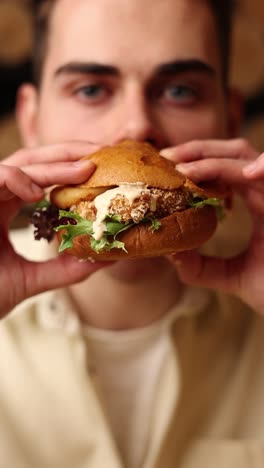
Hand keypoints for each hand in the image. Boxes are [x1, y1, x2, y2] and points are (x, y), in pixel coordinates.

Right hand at [0, 142, 108, 318]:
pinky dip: (16, 178)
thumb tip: (103, 259)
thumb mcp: (31, 279)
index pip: (38, 177)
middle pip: (31, 161)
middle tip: (101, 150)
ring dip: (52, 164)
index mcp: (3, 207)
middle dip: (67, 153)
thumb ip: (64, 268)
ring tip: (85, 168)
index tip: (101, 168)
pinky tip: (39, 192)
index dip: (68, 168)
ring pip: (16, 164)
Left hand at [161, 139, 263, 312]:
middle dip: (200, 150)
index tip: (167, 167)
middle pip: (236, 154)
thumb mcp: (232, 277)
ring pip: (250, 161)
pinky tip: (243, 174)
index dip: (198, 162)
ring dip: (215, 159)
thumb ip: (201, 267)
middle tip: (168, 157)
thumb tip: (170, 253)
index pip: (227, 170)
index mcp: (259, 204)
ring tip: (184, 169)